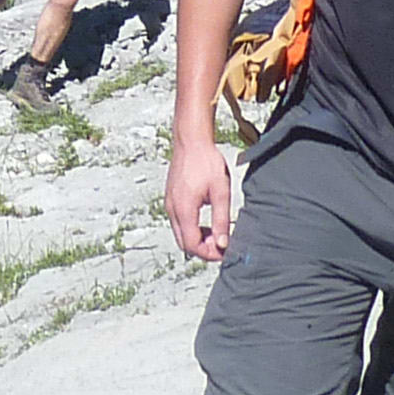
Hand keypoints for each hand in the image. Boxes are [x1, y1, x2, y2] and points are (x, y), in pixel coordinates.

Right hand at [166, 130, 234, 262]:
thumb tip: (223, 243)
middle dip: (203, 249)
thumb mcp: (221, 192)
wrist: (191, 141)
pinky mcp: (171, 198)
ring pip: (180, 234)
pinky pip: (178, 223)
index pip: (192, 245)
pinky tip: (206, 222)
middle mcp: (172, 209)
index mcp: (184, 209)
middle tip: (221, 245)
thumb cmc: (206, 161)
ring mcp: (169, 203)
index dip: (209, 254)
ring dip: (197, 240)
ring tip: (216, 233)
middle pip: (184, 244)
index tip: (224, 251)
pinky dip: (191, 229)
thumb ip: (221, 220)